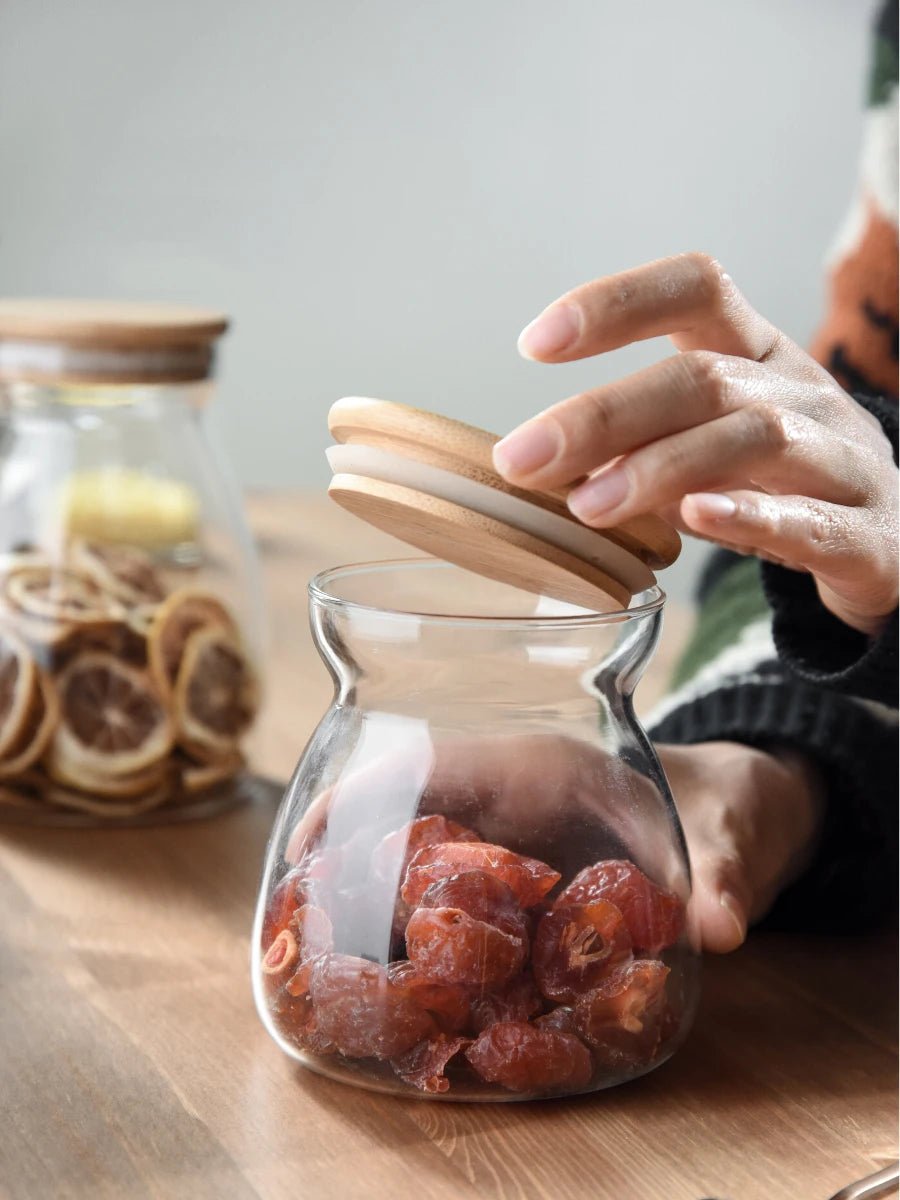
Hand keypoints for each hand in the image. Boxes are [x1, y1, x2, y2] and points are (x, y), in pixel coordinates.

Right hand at [285, 732, 822, 953]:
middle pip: (405, 814)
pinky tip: (404, 978)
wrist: (740, 810)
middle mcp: (509, 797)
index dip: (363, 791)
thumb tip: (723, 927)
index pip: (432, 761)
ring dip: (373, 899)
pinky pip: (457, 898)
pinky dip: (423, 929)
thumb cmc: (726, 801)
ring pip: (421, 857)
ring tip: (323, 958)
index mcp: (541, 764)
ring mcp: (510, 839)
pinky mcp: (520, 879)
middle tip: (296, 921)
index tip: (307, 837)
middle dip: (347, 858)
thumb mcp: (729, 829)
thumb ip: (722, 871)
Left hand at [493, 253, 898, 635]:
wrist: (894, 541)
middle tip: (524, 458)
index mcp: (757, 356)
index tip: (535, 342)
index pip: (697, 288)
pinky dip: (750, 516)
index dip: (617, 303)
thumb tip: (541, 458)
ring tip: (588, 505)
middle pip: (703, 377)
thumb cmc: (781, 481)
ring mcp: (839, 459)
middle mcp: (801, 392)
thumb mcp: (711, 441)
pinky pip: (809, 518)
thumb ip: (638, 441)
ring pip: (754, 438)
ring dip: (660, 466)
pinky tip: (693, 517)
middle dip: (604, 414)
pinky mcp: (862, 533)